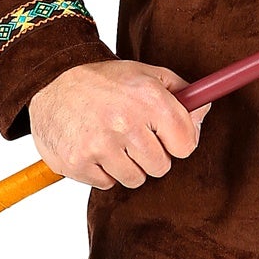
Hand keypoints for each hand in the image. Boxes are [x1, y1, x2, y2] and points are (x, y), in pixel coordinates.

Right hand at [28, 59, 211, 190]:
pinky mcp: (78, 163)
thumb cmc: (106, 80)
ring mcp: (100, 145)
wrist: (54, 80)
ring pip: (135, 179)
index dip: (179, 141)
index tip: (168, 136)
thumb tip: (204, 111)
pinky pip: (106, 184)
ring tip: (113, 139)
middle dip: (152, 154)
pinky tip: (94, 146)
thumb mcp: (147, 74)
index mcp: (150, 98)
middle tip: (134, 135)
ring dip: (127, 165)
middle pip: (161, 167)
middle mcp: (127, 122)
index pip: (186, 144)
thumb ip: (182, 93)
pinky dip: (102, 170)